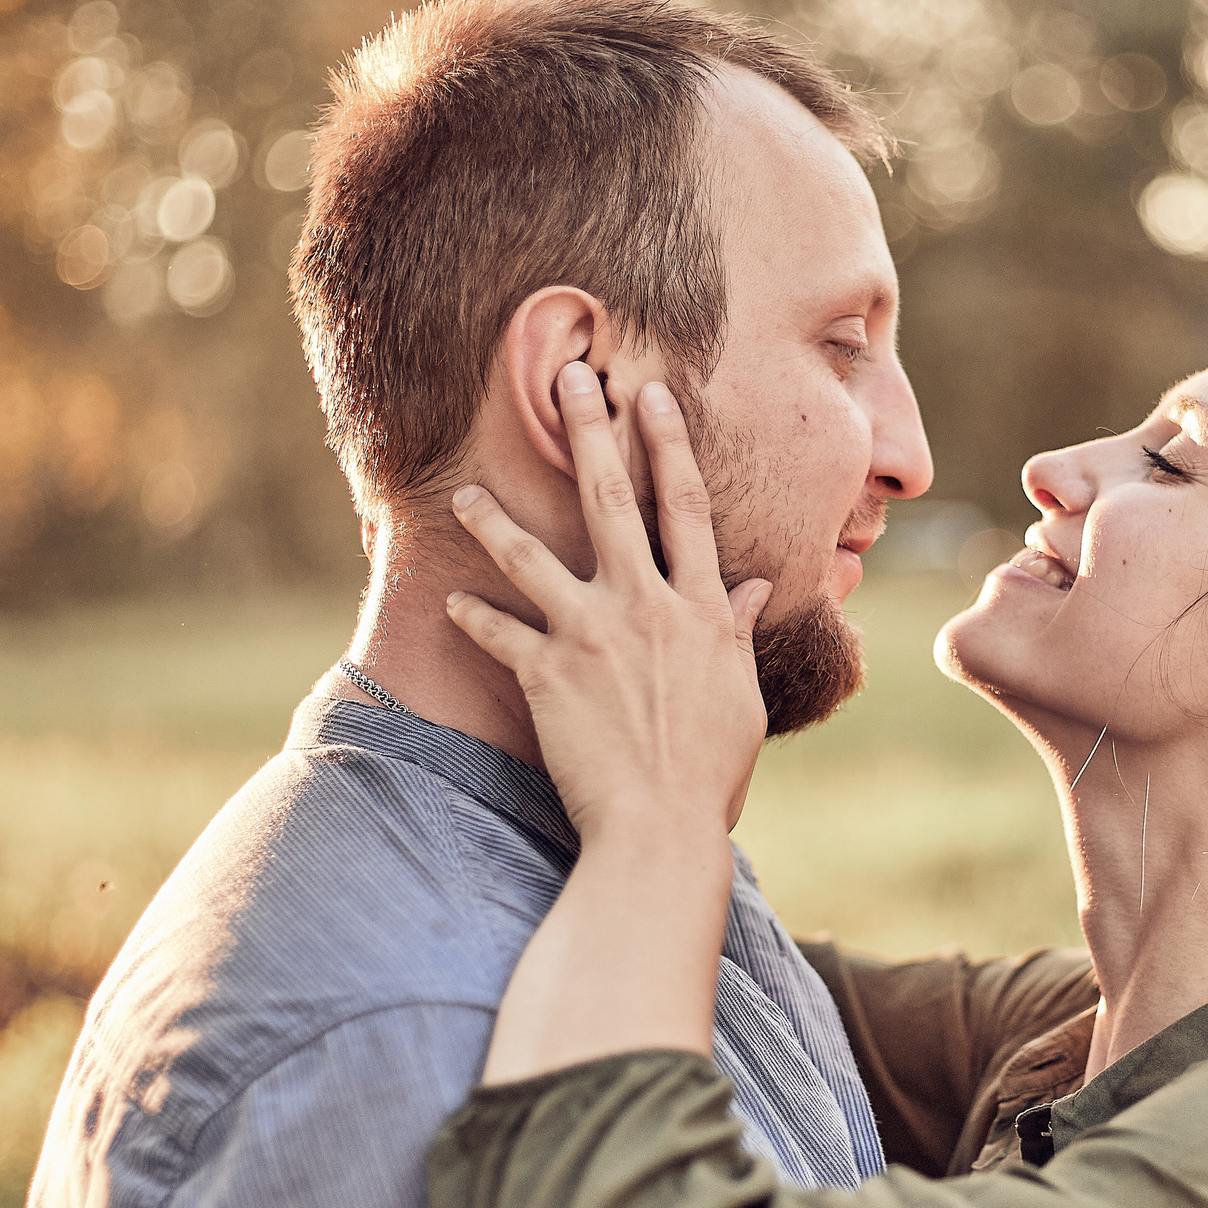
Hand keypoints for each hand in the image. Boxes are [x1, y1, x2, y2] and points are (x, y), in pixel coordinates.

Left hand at [445, 364, 771, 843]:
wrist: (660, 829)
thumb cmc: (710, 771)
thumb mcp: (738, 694)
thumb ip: (738, 631)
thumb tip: (758, 587)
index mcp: (702, 609)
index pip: (687, 508)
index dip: (669, 444)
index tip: (651, 394)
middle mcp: (648, 606)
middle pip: (613, 501)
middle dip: (590, 433)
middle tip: (568, 377)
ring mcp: (593, 635)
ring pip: (533, 556)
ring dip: (495, 517)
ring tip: (465, 491)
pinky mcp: (547, 673)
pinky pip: (499, 630)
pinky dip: (472, 616)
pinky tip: (448, 600)